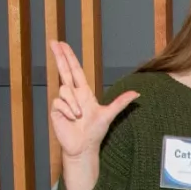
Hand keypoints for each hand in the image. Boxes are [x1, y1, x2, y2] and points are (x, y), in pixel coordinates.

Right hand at [49, 40, 137, 160]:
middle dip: (59, 56)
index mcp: (84, 92)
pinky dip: (67, 110)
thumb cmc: (95, 132)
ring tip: (79, 116)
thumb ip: (121, 102)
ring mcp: (63, 102)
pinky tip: (72, 119)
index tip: (62, 44)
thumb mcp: (109, 115)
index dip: (69, 57)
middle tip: (53, 42)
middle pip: (64, 70)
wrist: (83, 147)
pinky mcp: (56, 110)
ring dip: (73, 103)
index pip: (75, 70)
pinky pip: (59, 103)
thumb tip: (137, 94)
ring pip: (64, 90)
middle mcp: (73, 94)